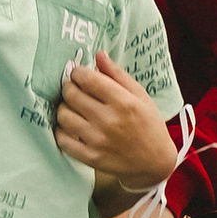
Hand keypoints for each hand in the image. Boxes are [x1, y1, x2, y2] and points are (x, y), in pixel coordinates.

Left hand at [55, 50, 179, 189]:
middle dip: (69, 87)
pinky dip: (62, 131)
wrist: (154, 162)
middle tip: (74, 89)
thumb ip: (118, 75)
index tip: (79, 74)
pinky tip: (70, 127)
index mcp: (123, 102)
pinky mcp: (90, 157)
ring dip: (64, 108)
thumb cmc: (149, 125)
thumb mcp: (140, 96)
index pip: (87, 79)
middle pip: (71, 95)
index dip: (78, 72)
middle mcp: (108, 120)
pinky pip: (63, 140)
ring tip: (73, 108)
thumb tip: (98, 55)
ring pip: (64, 115)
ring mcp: (97, 140)